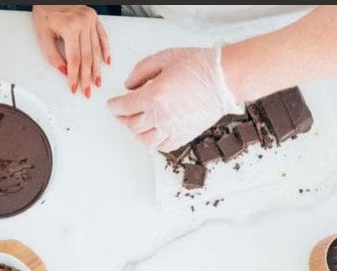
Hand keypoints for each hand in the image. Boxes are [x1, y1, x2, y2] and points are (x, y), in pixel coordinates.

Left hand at [32, 5, 109, 97]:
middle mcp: (83, 22)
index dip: (74, 75)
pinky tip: (106, 61)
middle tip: (87, 91)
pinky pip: (102, 36)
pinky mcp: (94, 17)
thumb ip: (52, 55)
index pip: (74, 59)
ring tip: (97, 82)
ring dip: (97, 68)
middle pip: (87, 57)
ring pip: (96, 49)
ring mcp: (90, 19)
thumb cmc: (44, 11)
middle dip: (87, 77)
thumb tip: (65, 71)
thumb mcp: (42, 34)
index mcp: (70, 26)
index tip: (74, 87)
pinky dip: (105, 49)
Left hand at [107, 46, 239, 151]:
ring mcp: (172, 129)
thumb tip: (129, 86)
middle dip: (122, 118)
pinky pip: (162, 146)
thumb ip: (141, 71)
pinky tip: (152, 134)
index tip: (112, 105)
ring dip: (136, 132)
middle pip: (131, 124)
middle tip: (120, 114)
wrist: (224, 79)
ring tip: (135, 125)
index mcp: (154, 95)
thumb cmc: (199, 66)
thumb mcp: (164, 58)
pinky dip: (153, 142)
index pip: (124, 106)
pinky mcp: (184, 136)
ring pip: (144, 139)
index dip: (114, 106)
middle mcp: (161, 116)